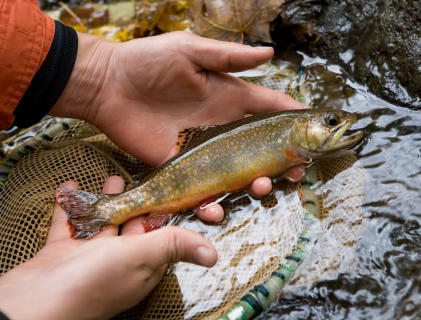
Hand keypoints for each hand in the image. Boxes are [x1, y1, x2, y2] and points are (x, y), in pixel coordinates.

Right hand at [0, 177, 216, 319]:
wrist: (34, 302)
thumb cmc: (91, 281)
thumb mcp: (141, 256)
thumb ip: (173, 246)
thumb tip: (212, 255)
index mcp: (141, 266)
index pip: (160, 239)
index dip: (164, 217)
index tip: (169, 194)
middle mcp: (116, 264)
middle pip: (130, 230)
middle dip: (135, 205)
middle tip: (138, 181)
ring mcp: (86, 260)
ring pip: (101, 226)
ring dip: (105, 203)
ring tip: (111, 180)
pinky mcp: (59, 255)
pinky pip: (68, 225)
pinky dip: (71, 207)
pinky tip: (70, 188)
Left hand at [50, 32, 305, 219]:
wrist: (107, 85)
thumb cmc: (148, 61)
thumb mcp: (191, 51)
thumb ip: (229, 57)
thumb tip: (270, 53)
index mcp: (228, 98)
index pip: (268, 109)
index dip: (293, 119)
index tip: (313, 132)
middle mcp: (220, 126)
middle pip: (259, 148)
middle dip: (281, 162)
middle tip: (294, 173)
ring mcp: (201, 150)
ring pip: (236, 173)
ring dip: (253, 184)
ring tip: (260, 187)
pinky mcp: (177, 168)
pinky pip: (199, 189)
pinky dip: (210, 203)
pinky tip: (216, 207)